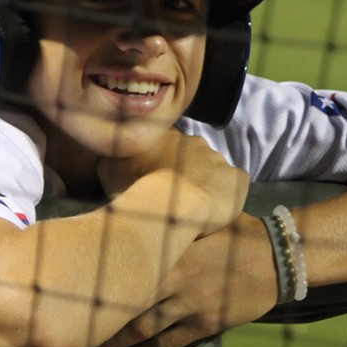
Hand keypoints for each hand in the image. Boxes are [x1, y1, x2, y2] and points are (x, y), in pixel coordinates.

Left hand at [94, 213, 277, 346]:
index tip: (80, 290)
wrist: (276, 257)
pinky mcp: (206, 325)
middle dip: (102, 320)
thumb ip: (170, 222)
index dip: (102, 284)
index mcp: (173, 253)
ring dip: (119, 341)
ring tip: (99, 345)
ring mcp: (191, 307)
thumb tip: (133, 216)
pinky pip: (169, 344)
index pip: (129, 271)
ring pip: (145, 330)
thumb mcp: (201, 218)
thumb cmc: (236, 231)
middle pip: (129, 306)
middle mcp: (177, 282)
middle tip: (80, 325)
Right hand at [97, 132, 247, 235]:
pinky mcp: (237, 179)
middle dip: (188, 175)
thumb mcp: (109, 169)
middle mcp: (197, 142)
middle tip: (177, 199)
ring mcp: (220, 160)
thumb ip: (111, 159)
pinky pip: (236, 184)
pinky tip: (218, 209)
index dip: (164, 168)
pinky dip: (229, 195)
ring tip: (197, 208)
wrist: (168, 204)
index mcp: (169, 137)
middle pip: (194, 159)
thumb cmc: (136, 187)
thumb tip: (108, 159)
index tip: (159, 186)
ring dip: (208, 185)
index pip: (169, 149)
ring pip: (215, 172)